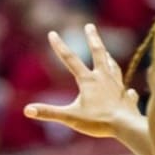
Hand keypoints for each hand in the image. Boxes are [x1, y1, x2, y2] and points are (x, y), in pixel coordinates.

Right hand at [24, 23, 140, 136]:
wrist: (127, 127)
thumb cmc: (98, 122)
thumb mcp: (70, 117)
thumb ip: (49, 112)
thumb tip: (26, 110)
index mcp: (88, 80)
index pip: (70, 60)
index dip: (59, 46)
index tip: (52, 33)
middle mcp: (104, 78)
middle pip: (98, 53)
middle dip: (93, 39)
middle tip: (89, 26)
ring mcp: (117, 87)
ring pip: (113, 67)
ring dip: (108, 58)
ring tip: (107, 53)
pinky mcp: (127, 99)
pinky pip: (127, 92)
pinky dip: (126, 90)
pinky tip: (128, 90)